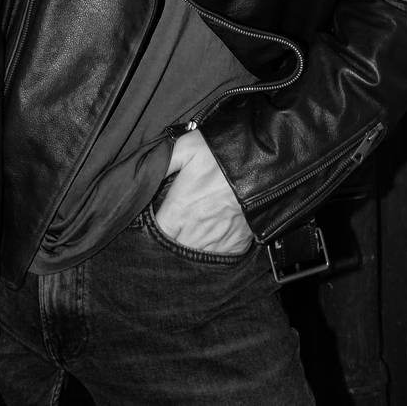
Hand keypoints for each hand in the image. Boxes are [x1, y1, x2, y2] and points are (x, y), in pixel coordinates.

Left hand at [157, 130, 252, 255]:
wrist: (260, 162)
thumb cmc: (220, 154)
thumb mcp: (185, 148)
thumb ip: (163, 163)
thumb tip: (147, 173)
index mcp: (178, 211)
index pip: (156, 234)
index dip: (153, 229)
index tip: (160, 219)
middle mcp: (194, 232)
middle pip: (174, 250)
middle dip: (171, 241)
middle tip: (175, 227)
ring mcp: (216, 241)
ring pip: (195, 257)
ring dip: (191, 248)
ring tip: (193, 233)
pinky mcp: (236, 244)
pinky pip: (220, 257)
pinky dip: (214, 251)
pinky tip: (213, 238)